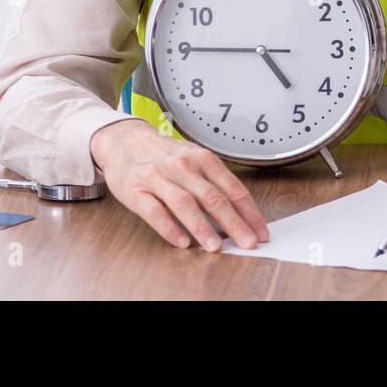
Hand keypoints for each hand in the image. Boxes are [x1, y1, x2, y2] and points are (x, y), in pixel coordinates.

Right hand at [89, 118, 269, 251]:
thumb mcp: (195, 159)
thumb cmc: (166, 155)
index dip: (249, 213)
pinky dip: (169, 227)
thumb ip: (214, 182)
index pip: (233, 189)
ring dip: (202, 226)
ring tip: (216, 246)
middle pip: (213, 197)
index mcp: (204, 159)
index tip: (260, 232)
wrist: (125, 140)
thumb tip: (240, 213)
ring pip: (185, 203)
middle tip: (247, 243)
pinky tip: (182, 242)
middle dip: (234, 223)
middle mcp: (184, 166)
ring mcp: (159, 178)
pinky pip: (155, 211)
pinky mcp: (136, 190)